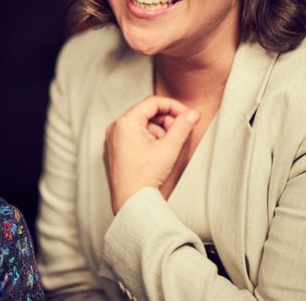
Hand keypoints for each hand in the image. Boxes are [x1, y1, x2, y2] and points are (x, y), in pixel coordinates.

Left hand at [104, 96, 198, 213]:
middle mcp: (114, 128)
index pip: (152, 103)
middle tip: (180, 132)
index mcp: (125, 122)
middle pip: (145, 113)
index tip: (187, 115)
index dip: (173, 106)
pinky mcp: (113, 152)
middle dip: (166, 120)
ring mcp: (112, 140)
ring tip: (168, 146)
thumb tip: (193, 114)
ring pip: (140, 126)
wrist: (131, 203)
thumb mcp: (169, 148)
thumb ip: (182, 127)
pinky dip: (147, 140)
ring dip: (158, 131)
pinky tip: (157, 153)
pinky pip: (132, 137)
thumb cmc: (146, 176)